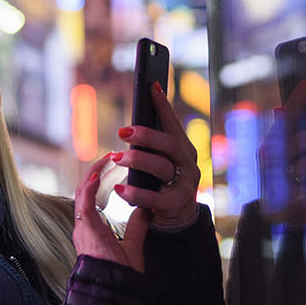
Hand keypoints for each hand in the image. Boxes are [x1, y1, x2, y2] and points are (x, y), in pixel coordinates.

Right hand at [73, 152, 146, 272]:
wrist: (116, 292)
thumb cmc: (120, 275)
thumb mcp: (132, 245)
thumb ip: (136, 227)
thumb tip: (144, 210)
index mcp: (91, 229)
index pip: (89, 199)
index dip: (96, 182)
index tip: (108, 168)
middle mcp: (83, 226)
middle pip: (83, 191)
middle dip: (94, 173)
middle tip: (108, 157)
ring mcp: (83, 228)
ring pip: (82, 193)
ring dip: (92, 174)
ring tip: (105, 160)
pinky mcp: (87, 229)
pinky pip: (84, 203)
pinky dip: (90, 187)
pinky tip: (98, 174)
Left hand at [112, 82, 201, 231]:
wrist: (178, 218)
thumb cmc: (163, 183)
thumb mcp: (161, 161)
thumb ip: (152, 146)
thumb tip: (131, 127)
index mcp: (184, 149)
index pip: (173, 124)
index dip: (163, 105)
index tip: (151, 86)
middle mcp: (188, 164)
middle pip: (169, 144)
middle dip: (145, 136)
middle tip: (122, 132)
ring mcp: (185, 185)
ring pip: (162, 167)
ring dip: (136, 160)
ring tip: (116, 158)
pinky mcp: (175, 204)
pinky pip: (154, 198)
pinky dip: (134, 192)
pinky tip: (120, 189)